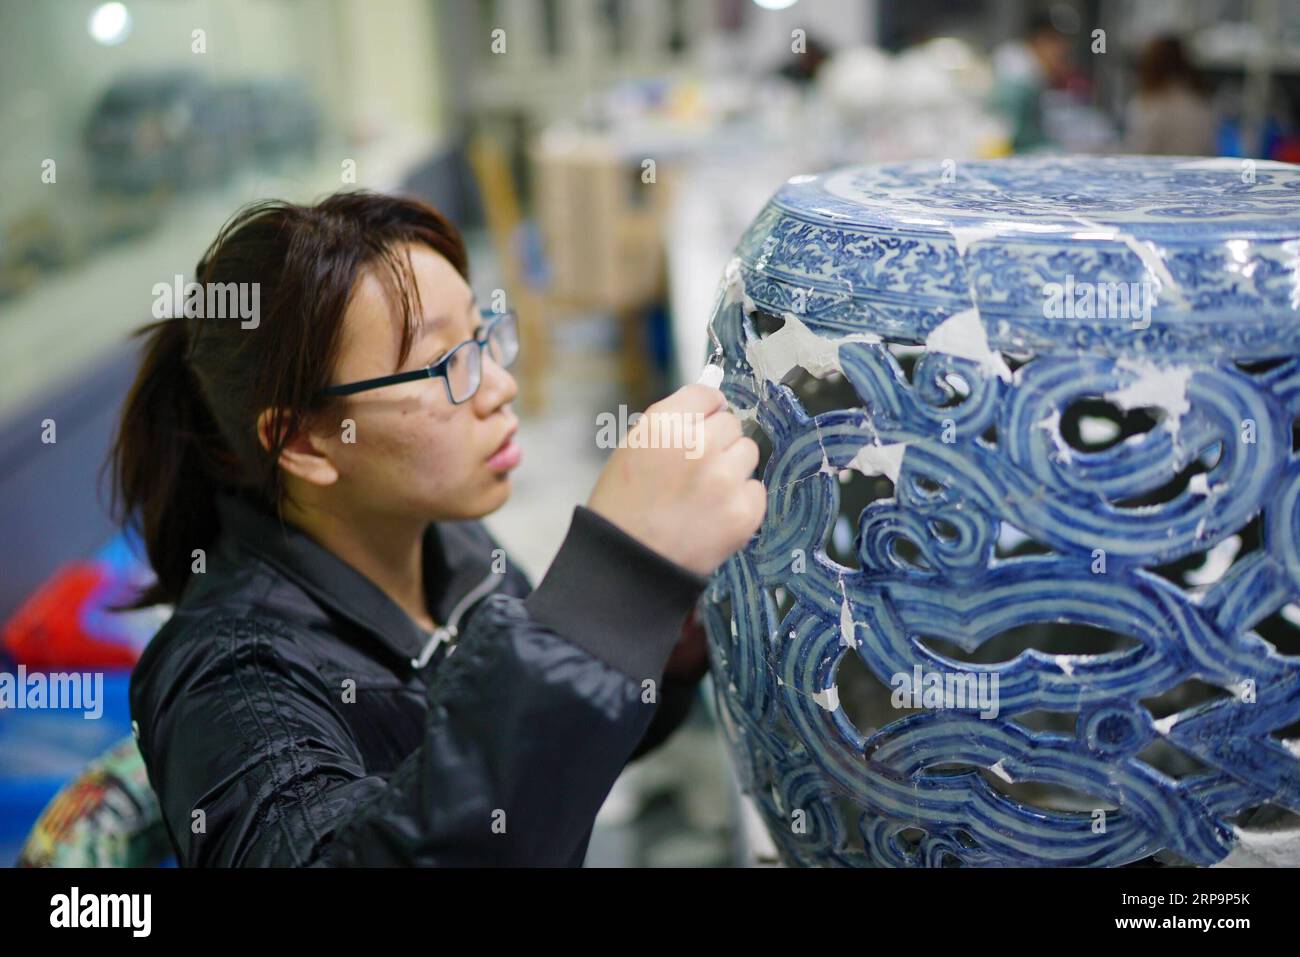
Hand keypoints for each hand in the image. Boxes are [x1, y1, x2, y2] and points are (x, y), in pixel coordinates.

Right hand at [586, 384, 765, 576]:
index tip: (705, 422)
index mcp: (664, 425)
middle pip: (731, 423)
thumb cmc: (624, 509)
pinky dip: (740, 501)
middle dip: (718, 442)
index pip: (707, 394)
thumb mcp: (633, 448)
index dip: (706, 410)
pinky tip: (713, 515)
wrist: (628, 564)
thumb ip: (673, 422)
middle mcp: (698, 445)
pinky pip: (756, 489)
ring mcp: (725, 478)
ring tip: (704, 494)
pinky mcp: (744, 510)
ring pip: (748, 452)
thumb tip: (711, 402)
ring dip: (732, 469)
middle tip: (696, 471)